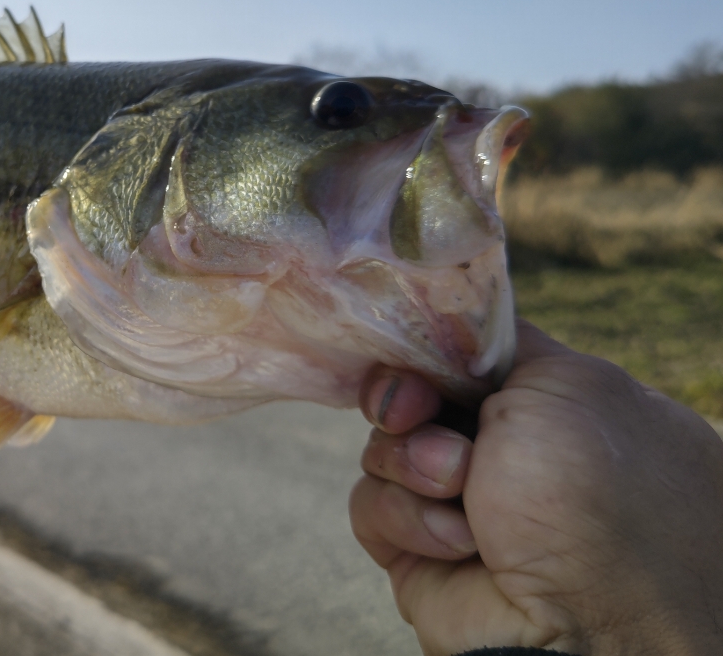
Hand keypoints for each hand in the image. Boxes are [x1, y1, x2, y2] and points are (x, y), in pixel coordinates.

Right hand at [350, 320, 722, 655]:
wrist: (582, 629)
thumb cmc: (590, 493)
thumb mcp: (570, 382)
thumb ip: (505, 343)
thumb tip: (450, 338)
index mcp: (566, 409)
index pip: (476, 355)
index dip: (439, 349)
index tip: (425, 354)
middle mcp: (519, 459)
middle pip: (420, 395)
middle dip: (409, 401)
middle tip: (413, 412)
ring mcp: (470, 508)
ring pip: (387, 448)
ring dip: (413, 463)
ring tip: (457, 488)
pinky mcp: (422, 553)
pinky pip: (373, 505)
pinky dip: (406, 518)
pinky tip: (454, 543)